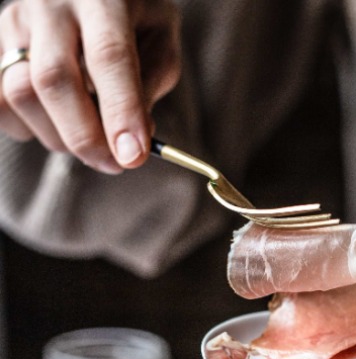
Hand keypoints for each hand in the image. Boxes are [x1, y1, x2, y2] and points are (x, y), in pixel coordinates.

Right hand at [0, 0, 180, 172]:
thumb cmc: (135, 18)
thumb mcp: (160, 40)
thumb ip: (151, 84)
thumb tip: (133, 140)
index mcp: (103, 0)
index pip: (109, 57)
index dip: (120, 112)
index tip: (132, 157)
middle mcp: (51, 5)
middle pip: (55, 80)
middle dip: (86, 136)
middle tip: (114, 165)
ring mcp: (15, 22)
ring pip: (20, 93)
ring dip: (58, 135)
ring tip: (89, 140)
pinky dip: (27, 127)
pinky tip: (56, 123)